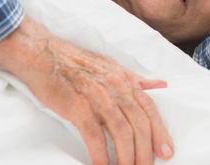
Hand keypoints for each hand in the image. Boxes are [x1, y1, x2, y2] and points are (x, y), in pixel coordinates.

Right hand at [0, 17, 173, 164]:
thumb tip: (160, 85)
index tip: (166, 153)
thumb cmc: (75, 62)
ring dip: (127, 158)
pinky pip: (96, 138)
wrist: (43, 54)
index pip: (149, 108)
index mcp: (124, 78)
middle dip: (145, 152)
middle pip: (139, 125)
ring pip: (122, 133)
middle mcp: (115, 86)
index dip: (160, 132)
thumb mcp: (110, 65)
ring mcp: (97, 97)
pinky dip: (102, 157)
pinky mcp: (78, 107)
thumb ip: (135, 79)